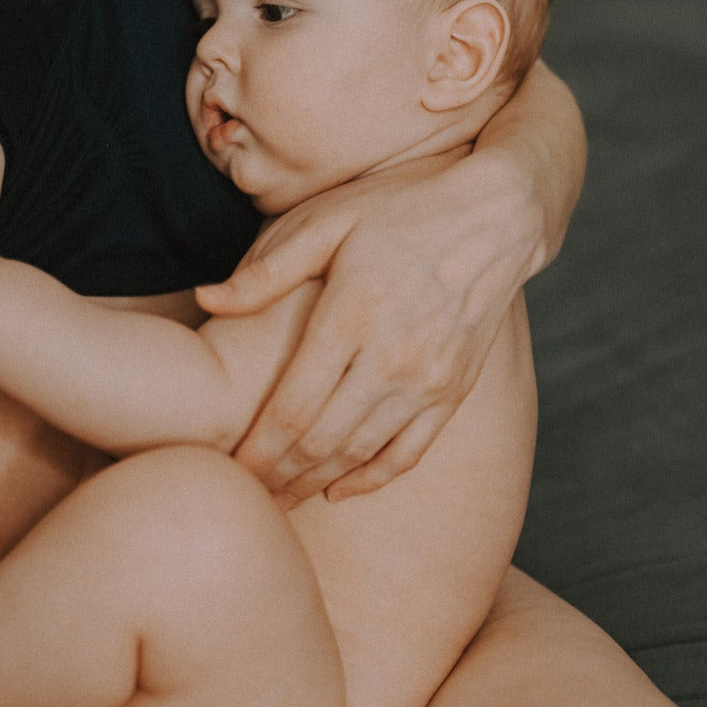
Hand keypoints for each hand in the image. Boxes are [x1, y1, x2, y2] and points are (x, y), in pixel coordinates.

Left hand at [198, 152, 543, 505]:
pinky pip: (409, 452)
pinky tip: (338, 490)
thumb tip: (207, 299)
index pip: (291, 409)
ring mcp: (428, 379)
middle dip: (278, 476)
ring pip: (361, 453)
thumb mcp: (330, 220)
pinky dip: (371, 478)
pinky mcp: (454, 389)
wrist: (499, 216)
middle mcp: (391, 358)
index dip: (256, 450)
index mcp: (351, 317)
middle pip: (321, 442)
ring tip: (280, 499)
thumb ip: (267, 269)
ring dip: (316, 483)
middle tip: (245, 494)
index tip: (227, 469)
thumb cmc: (406, 207)